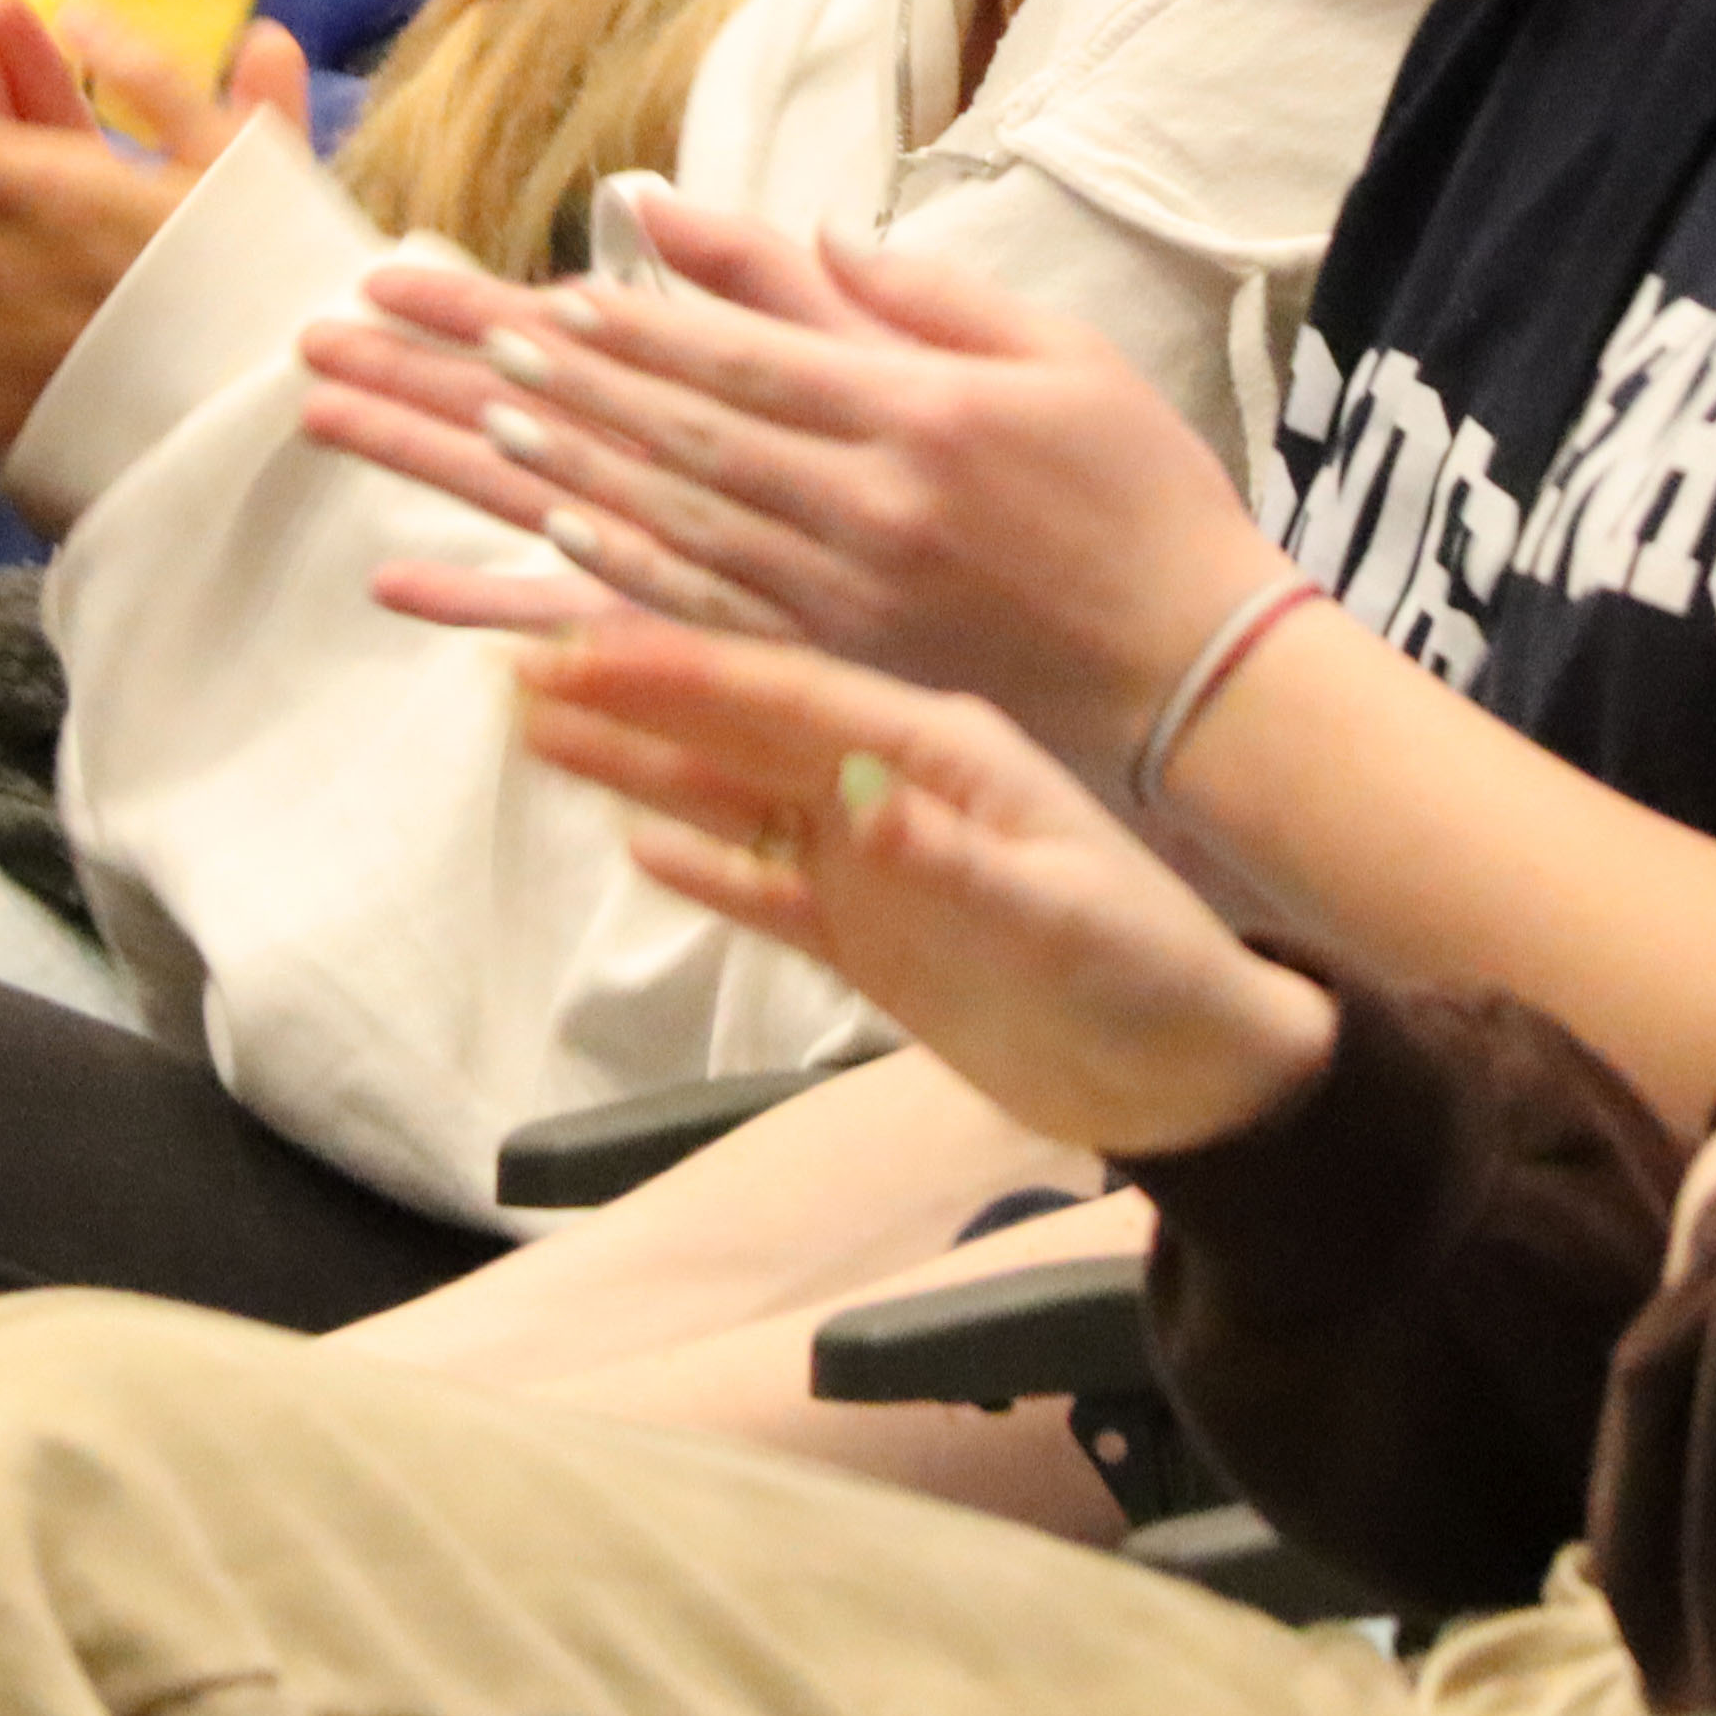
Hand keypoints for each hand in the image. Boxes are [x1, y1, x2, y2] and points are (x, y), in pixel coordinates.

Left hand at [298, 188, 1284, 777]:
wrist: (1198, 678)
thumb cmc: (1137, 497)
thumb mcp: (1051, 354)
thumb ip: (910, 292)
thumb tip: (785, 226)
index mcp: (910, 418)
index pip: (730, 361)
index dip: (616, 328)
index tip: (511, 292)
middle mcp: (852, 511)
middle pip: (648, 432)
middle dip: (508, 377)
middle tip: (387, 334)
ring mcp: (828, 602)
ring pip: (635, 525)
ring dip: (505, 472)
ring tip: (401, 425)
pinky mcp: (824, 669)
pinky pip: (673, 628)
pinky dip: (567, 598)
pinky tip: (476, 580)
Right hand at [500, 609, 1337, 1163]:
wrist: (1193, 1073)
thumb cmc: (1150, 976)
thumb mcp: (1057, 919)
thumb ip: (950, 864)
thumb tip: (855, 805)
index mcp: (941, 754)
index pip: (786, 698)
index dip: (681, 670)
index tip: (586, 642)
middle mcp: (894, 788)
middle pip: (739, 733)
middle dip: (634, 697)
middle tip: (522, 665)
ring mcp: (875, 861)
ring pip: (734, 803)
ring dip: (644, 767)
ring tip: (544, 731)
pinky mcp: (872, 936)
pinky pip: (767, 890)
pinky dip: (704, 868)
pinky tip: (639, 844)